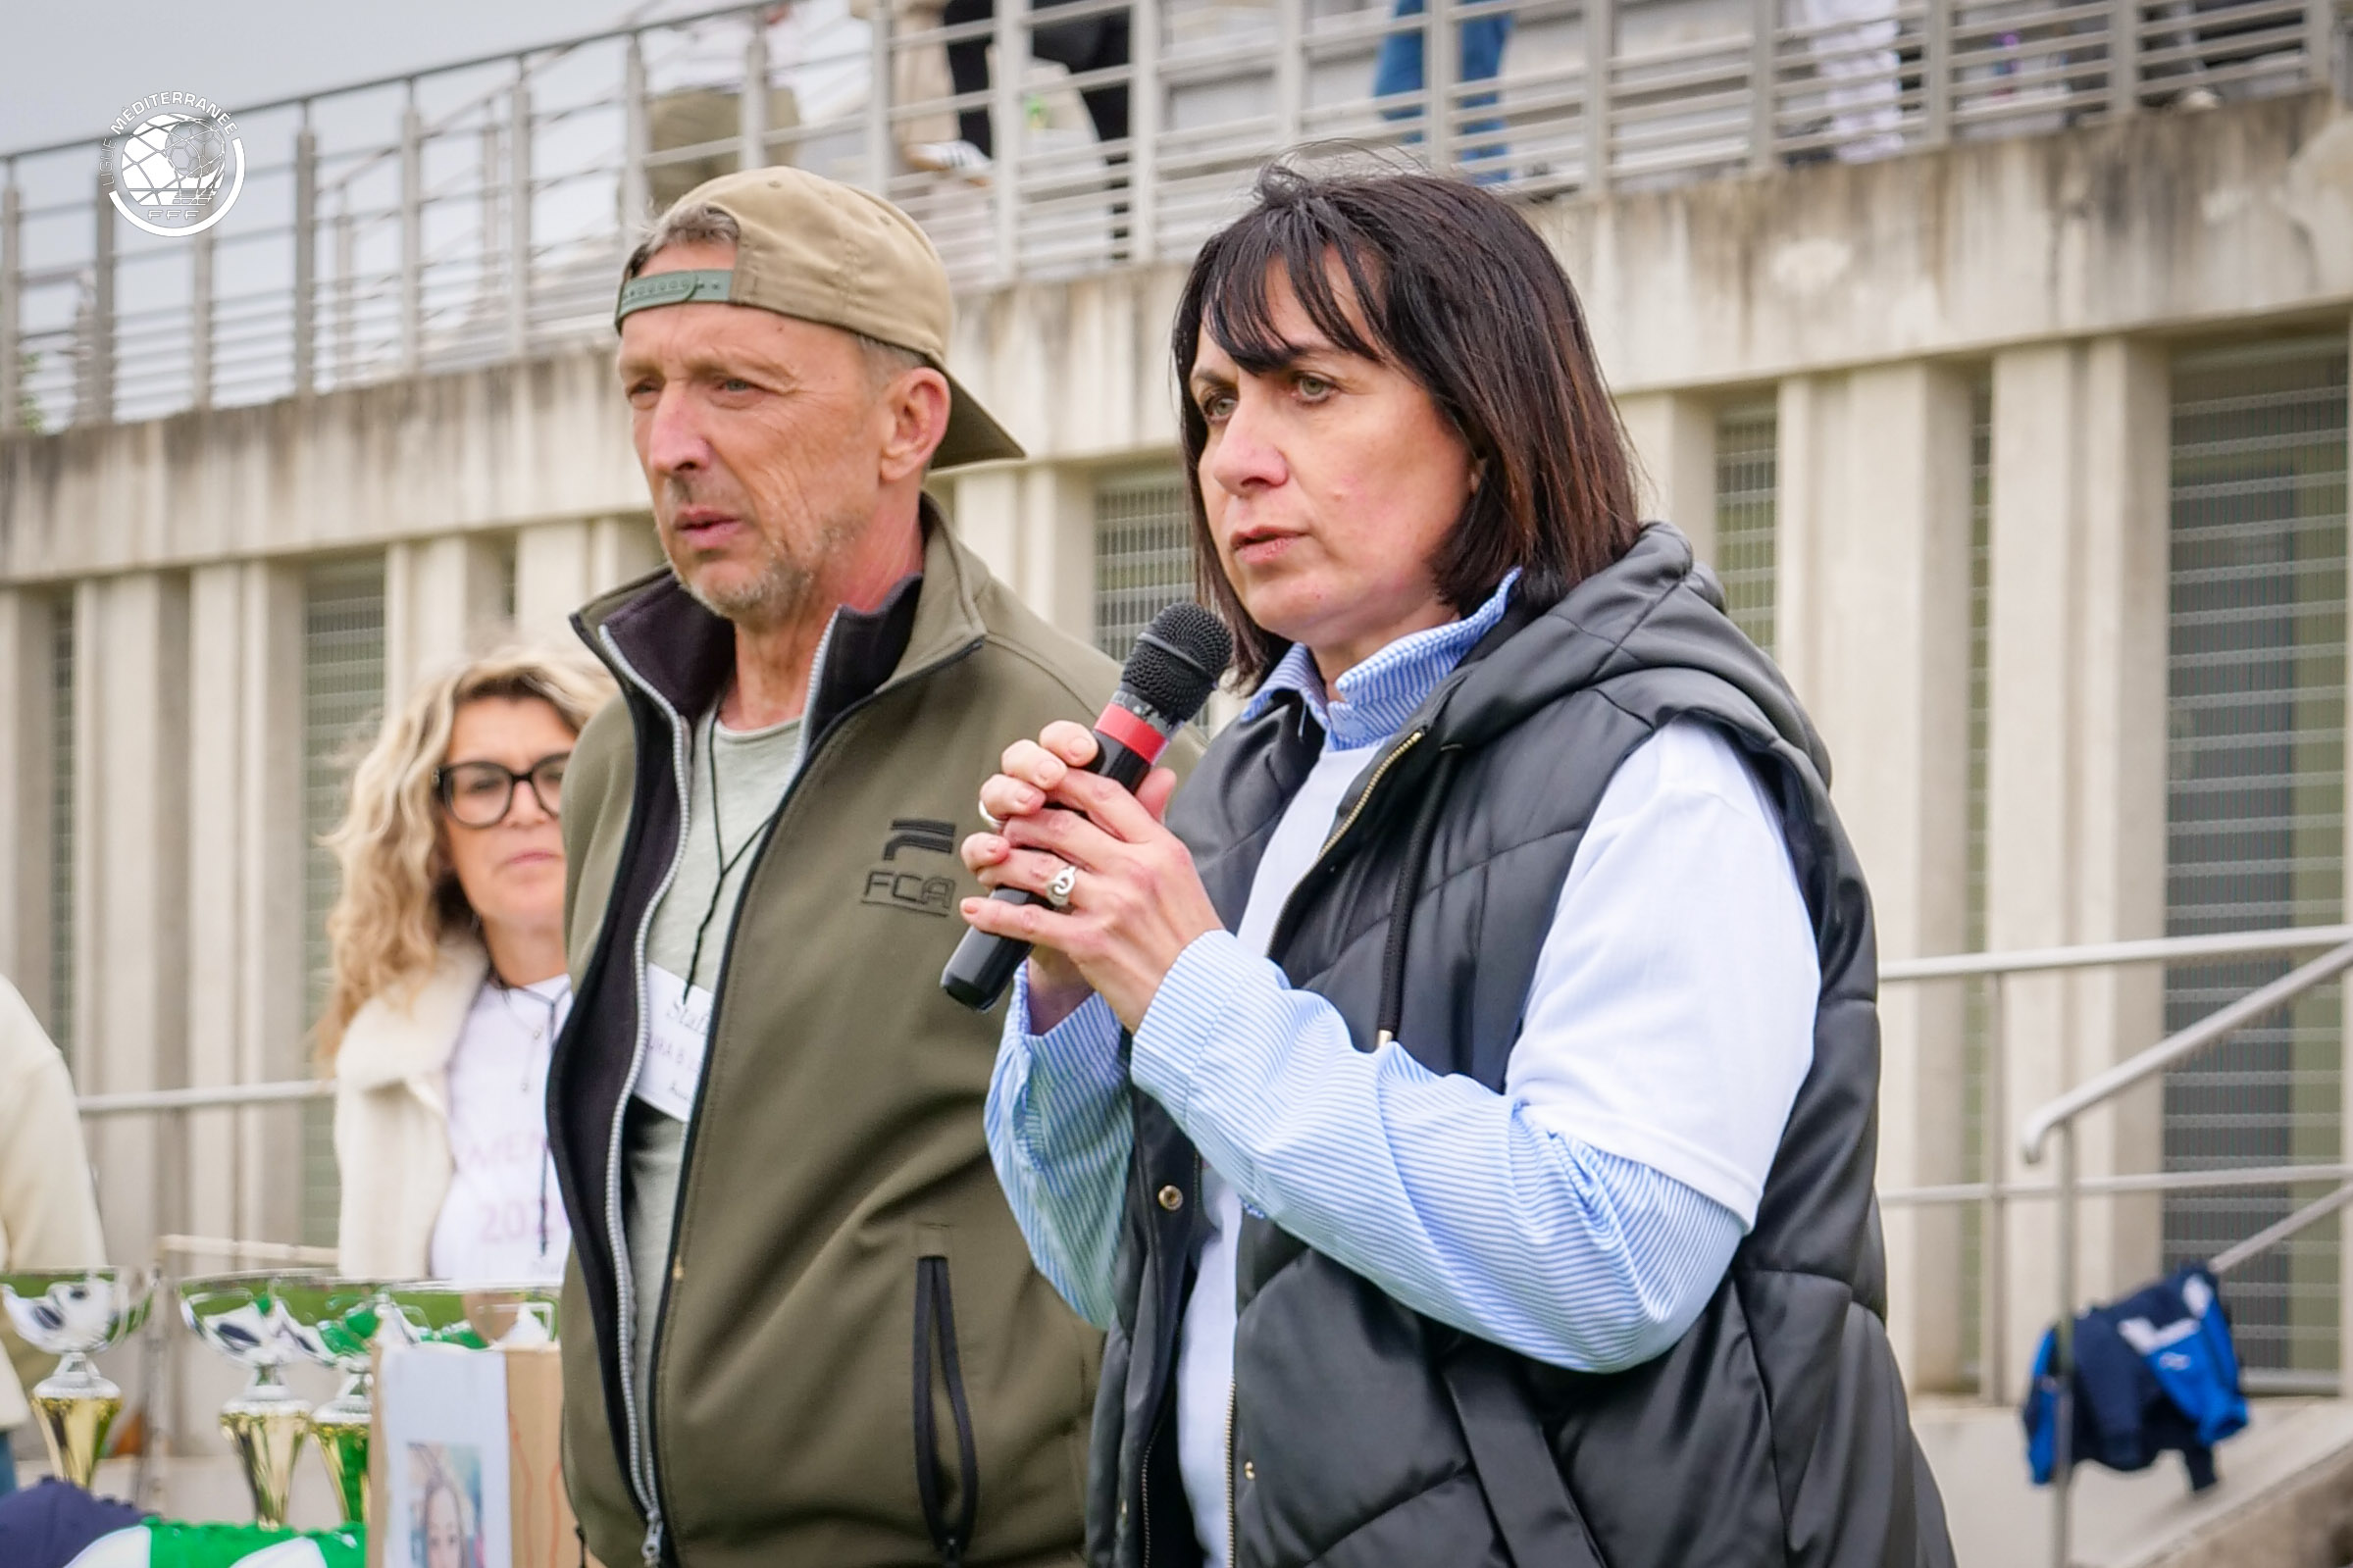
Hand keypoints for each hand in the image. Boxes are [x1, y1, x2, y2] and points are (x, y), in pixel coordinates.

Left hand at [960, 720, 1222, 1031]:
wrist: (1204, 999)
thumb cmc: (1193, 942)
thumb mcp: (1183, 875)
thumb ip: (1158, 830)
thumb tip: (1159, 778)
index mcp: (1161, 849)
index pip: (1106, 796)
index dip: (1065, 781)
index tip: (1042, 779)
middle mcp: (1135, 872)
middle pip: (1062, 826)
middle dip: (1024, 821)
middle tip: (1008, 825)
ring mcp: (1111, 907)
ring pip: (1038, 868)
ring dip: (1003, 863)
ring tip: (990, 864)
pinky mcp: (1089, 944)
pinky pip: (1029, 921)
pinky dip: (995, 914)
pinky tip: (976, 909)